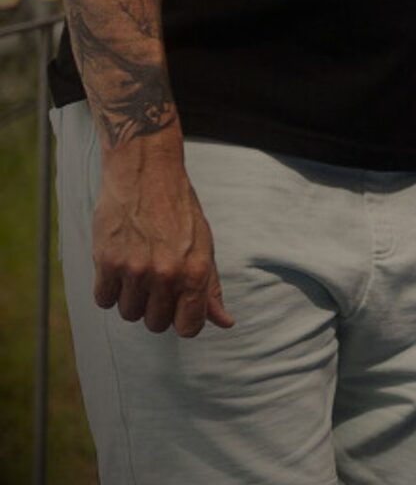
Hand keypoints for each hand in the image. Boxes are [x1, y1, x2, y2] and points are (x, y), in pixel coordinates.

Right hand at [91, 137, 232, 336]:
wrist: (147, 174)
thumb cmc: (179, 211)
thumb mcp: (204, 246)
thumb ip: (210, 287)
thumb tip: (225, 322)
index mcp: (196, 271)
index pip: (189, 327)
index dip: (182, 322)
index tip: (176, 310)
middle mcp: (167, 274)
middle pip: (155, 324)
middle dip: (155, 309)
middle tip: (155, 282)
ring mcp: (135, 269)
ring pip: (128, 313)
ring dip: (131, 298)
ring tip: (137, 270)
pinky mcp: (107, 262)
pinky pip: (103, 300)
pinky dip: (109, 289)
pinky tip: (118, 267)